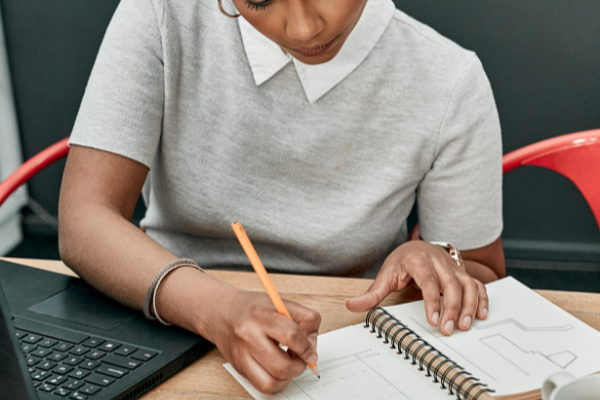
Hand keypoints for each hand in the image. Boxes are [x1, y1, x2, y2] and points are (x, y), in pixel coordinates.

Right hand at [204, 286, 320, 393]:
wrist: (222, 312)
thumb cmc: (253, 308)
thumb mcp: (281, 303)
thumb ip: (304, 318)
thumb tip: (313, 341)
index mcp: (261, 316)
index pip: (292, 336)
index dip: (307, 346)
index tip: (311, 350)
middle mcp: (248, 336)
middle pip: (282, 365)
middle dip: (299, 366)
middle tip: (301, 358)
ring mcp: (242, 355)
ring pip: (272, 382)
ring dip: (288, 377)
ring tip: (290, 364)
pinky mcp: (239, 368)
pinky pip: (263, 386)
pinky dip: (277, 382)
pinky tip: (279, 370)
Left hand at [346, 241, 487, 335]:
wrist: (417, 246)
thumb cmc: (403, 261)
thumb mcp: (386, 275)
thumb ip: (372, 294)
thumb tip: (352, 306)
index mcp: (419, 260)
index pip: (429, 281)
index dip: (433, 301)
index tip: (433, 320)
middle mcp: (439, 261)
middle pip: (451, 284)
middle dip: (453, 308)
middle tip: (449, 330)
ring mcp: (454, 267)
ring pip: (468, 284)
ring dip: (470, 305)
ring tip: (466, 325)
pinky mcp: (463, 273)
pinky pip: (478, 284)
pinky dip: (482, 299)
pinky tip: (481, 315)